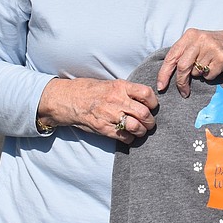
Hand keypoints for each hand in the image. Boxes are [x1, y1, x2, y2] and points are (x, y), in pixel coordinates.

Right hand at [38, 77, 157, 144]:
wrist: (69, 99)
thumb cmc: (91, 91)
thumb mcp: (110, 84)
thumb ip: (127, 91)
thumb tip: (145, 100)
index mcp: (120, 86)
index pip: (146, 94)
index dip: (153, 102)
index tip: (153, 107)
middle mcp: (116, 100)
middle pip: (144, 113)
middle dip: (150, 121)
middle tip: (150, 123)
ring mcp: (109, 115)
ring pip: (136, 127)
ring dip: (142, 131)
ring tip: (141, 131)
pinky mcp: (103, 128)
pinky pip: (124, 137)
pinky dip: (130, 139)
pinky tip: (129, 136)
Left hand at [157, 29, 222, 97]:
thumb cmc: (218, 47)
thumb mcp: (199, 44)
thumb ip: (185, 54)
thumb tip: (167, 74)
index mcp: (190, 35)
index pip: (172, 56)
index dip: (164, 73)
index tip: (161, 86)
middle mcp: (200, 39)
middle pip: (182, 66)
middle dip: (181, 82)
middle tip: (183, 92)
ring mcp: (211, 47)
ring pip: (196, 72)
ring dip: (201, 75)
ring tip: (210, 66)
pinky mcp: (222, 57)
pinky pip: (209, 76)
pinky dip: (211, 76)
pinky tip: (218, 68)